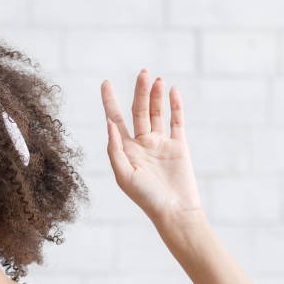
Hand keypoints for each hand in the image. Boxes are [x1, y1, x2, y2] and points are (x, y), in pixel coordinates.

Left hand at [100, 68, 204, 225]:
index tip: (105, 82)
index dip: (109, 101)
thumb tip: (109, 124)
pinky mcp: (179, 145)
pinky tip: (172, 90)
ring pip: (157, 113)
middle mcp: (142, 143)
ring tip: (156, 79)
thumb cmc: (146, 198)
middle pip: (139, 111)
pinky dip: (175, 106)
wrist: (175, 211)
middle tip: (143, 73)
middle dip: (140, 92)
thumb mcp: (124, 176)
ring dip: (156, 96)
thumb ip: (115, 150)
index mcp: (126, 150)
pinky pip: (177, 121)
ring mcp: (161, 143)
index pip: (115, 119)